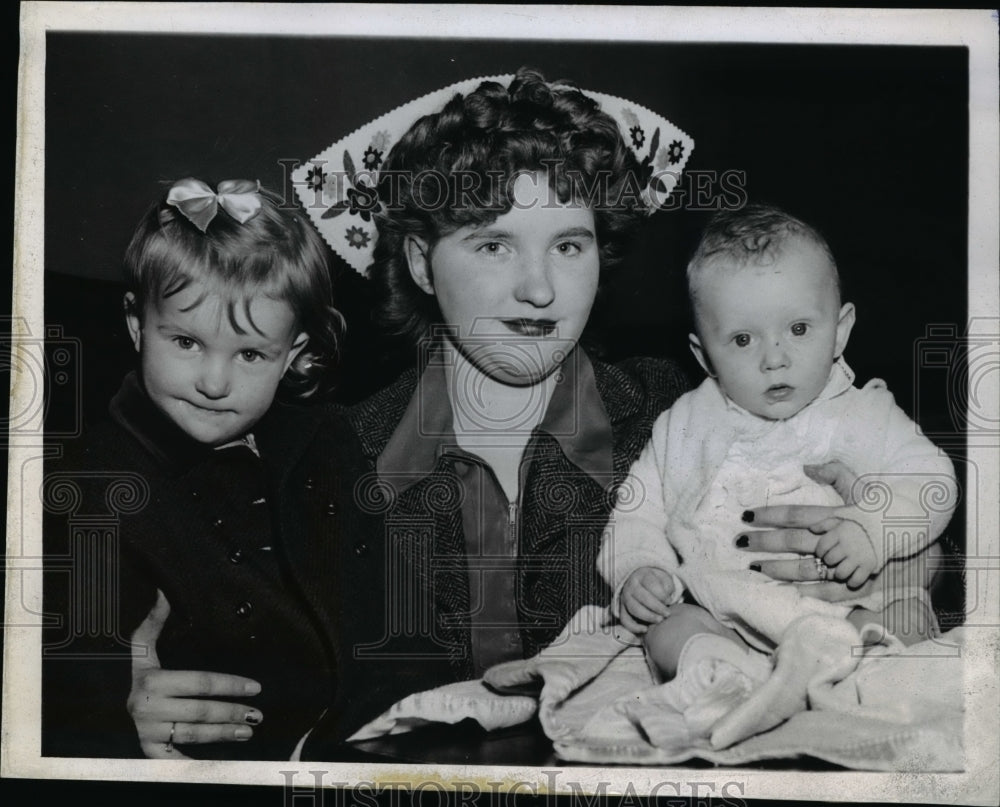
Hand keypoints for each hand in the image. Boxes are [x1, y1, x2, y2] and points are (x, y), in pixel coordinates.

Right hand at [128, 589, 263, 758]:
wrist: (103, 706)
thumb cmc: (136, 673)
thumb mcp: (141, 647)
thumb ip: (155, 622)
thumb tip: (164, 593)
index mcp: (151, 680)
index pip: (201, 683)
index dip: (230, 684)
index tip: (255, 687)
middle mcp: (148, 708)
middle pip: (200, 711)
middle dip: (232, 712)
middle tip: (257, 714)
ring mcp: (147, 731)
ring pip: (193, 734)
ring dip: (223, 734)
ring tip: (247, 731)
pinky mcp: (148, 750)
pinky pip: (175, 757)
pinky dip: (198, 758)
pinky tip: (221, 757)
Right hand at [620, 566, 675, 633]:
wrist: (642, 582)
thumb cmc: (657, 582)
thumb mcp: (664, 578)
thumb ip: (667, 586)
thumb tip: (666, 600)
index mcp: (642, 575)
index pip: (651, 584)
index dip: (662, 594)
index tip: (670, 600)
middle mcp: (631, 586)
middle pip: (642, 597)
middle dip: (657, 607)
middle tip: (667, 614)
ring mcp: (625, 598)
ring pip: (634, 609)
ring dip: (648, 617)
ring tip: (660, 620)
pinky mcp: (622, 609)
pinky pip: (625, 620)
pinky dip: (633, 627)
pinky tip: (645, 629)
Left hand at [737, 460, 877, 591]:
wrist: (920, 536)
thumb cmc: (886, 509)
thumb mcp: (863, 486)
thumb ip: (836, 474)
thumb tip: (807, 466)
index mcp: (836, 515)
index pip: (795, 514)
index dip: (769, 515)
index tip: (746, 516)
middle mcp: (838, 538)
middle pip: (793, 541)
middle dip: (763, 542)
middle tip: (739, 542)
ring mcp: (847, 561)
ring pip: (804, 567)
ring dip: (777, 568)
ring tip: (755, 568)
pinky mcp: (857, 580)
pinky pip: (827, 589)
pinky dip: (807, 590)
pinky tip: (786, 590)